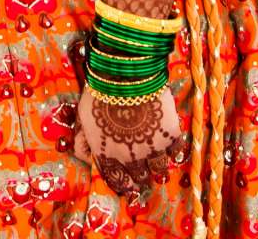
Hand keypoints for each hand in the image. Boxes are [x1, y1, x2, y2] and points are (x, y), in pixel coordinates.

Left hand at [75, 85, 181, 205]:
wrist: (125, 75)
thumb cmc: (98, 93)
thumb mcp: (82, 118)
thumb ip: (82, 141)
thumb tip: (86, 157)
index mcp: (107, 155)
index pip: (116, 181)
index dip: (122, 183)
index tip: (127, 181)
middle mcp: (130, 159)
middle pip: (140, 178)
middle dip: (140, 174)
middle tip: (142, 165)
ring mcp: (152, 149)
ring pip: (159, 170)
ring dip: (157, 164)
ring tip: (156, 154)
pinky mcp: (171, 137)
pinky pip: (175, 152)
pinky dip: (172, 149)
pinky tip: (166, 140)